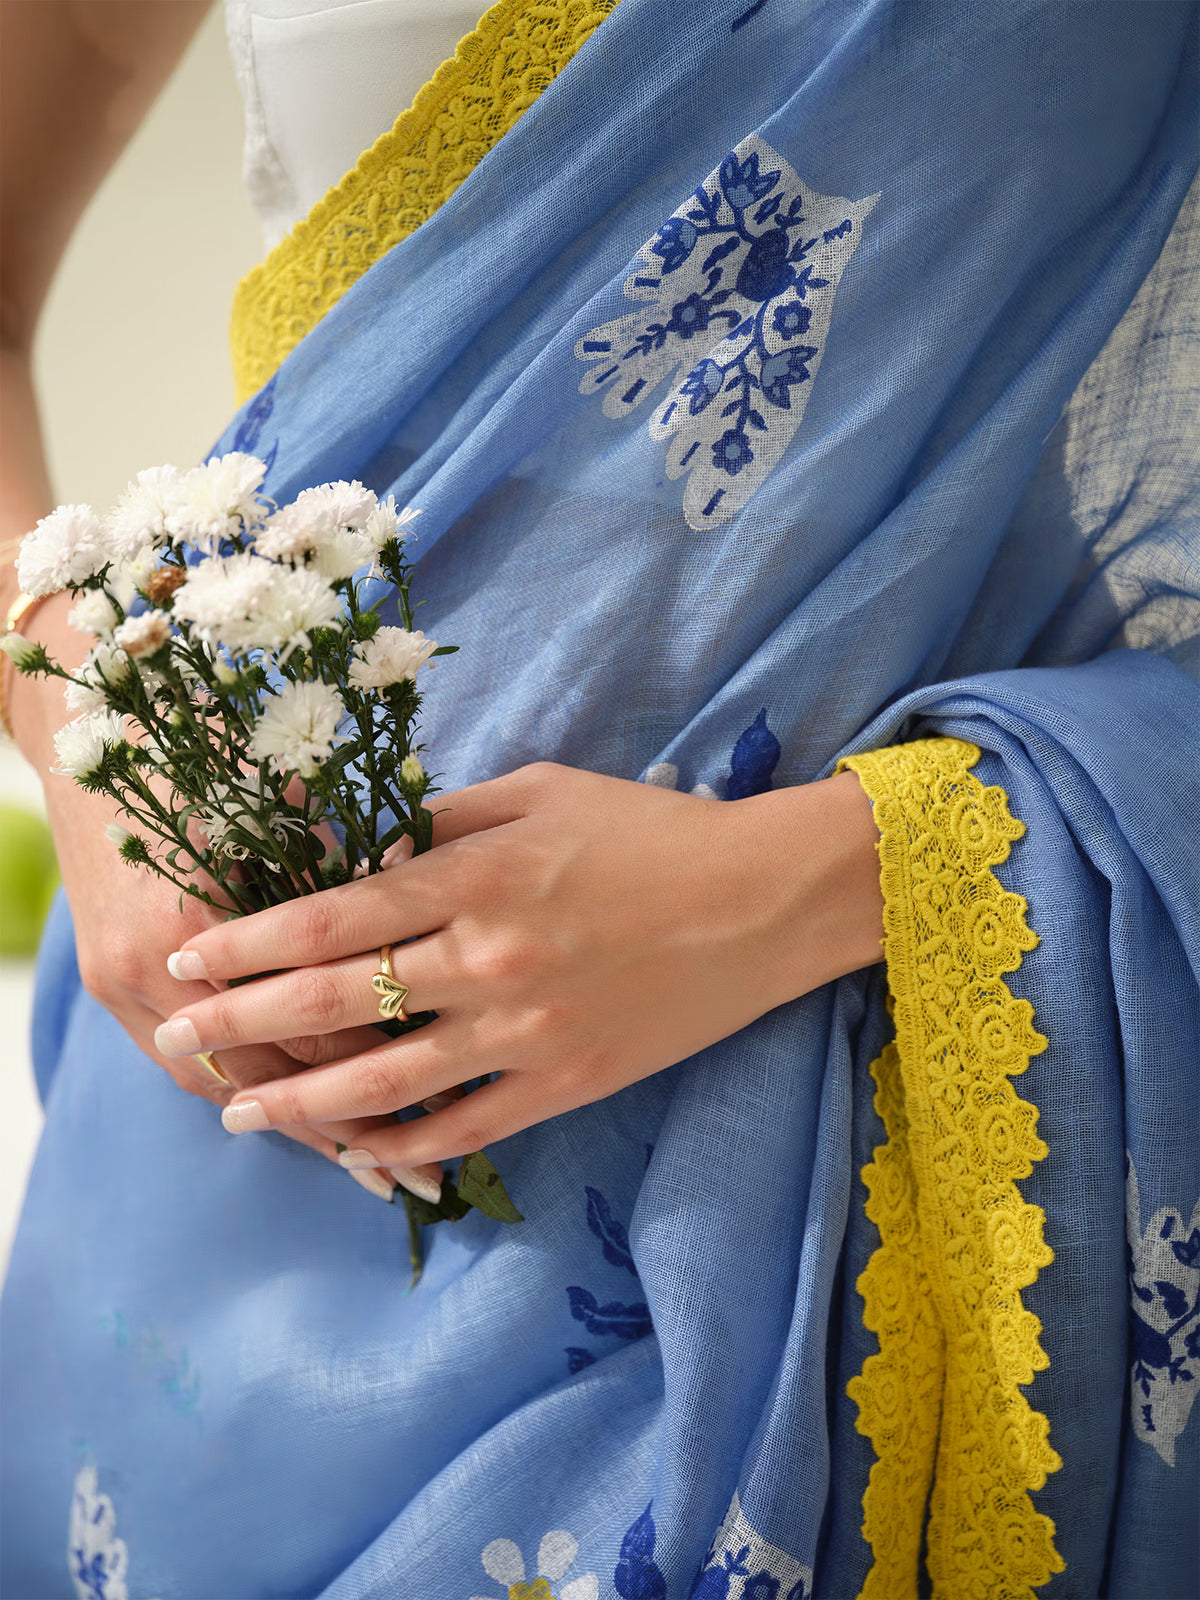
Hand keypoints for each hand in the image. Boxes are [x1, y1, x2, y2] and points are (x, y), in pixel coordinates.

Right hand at [4, 594, 399, 1186]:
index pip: (313, 1032)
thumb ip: (344, 880)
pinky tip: (293, 1117)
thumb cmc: (205, 738)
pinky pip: (180, 1062)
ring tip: (366, 1170)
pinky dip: (242, 1090)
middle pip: (267, 1077)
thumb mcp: (287, 801)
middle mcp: (156, 968)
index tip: (447, 1112)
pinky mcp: (103, 976)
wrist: (82, 715)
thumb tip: (425, 938)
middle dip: (346, 1131)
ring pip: (218, 1083)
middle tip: (420, 1179)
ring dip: (292, 1126)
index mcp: (211, 922)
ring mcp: (118, 978)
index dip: (382, 1075)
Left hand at [154, 762, 883, 1171]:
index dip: (245, 943)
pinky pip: (467, 1126)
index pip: (330, 917)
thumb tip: (361, 849)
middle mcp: (489, 959)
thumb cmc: (650, 832)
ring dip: (302, 1101)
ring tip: (239, 1114)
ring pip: (388, 1080)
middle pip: (337, 1002)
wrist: (762, 902)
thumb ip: (443, 821)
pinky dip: (406, 1145)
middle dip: (242, 1025)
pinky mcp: (567, 1083)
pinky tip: (357, 1153)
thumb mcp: (541, 792)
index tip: (187, 959)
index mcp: (477, 877)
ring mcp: (527, 1031)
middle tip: (175, 1041)